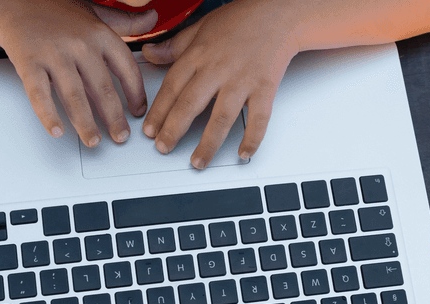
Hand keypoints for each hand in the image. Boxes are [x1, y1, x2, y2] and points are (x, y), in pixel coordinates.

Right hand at [0, 0, 158, 145]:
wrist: (13, 3)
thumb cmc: (55, 11)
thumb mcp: (94, 13)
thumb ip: (124, 21)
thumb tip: (152, 19)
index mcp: (99, 34)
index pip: (126, 69)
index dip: (136, 94)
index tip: (138, 112)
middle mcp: (79, 44)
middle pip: (103, 89)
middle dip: (114, 118)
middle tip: (120, 137)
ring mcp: (54, 54)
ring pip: (74, 96)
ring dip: (85, 124)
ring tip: (94, 141)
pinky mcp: (29, 63)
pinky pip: (40, 94)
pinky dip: (48, 115)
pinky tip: (57, 130)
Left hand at [140, 0, 299, 168]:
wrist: (280, 13)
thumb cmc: (242, 20)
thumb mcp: (201, 27)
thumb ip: (175, 46)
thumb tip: (150, 55)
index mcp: (200, 54)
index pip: (172, 87)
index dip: (159, 111)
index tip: (150, 130)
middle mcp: (219, 69)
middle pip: (191, 104)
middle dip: (174, 130)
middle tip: (163, 148)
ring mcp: (242, 80)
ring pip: (221, 117)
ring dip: (208, 143)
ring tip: (197, 162)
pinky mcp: (265, 88)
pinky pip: (259, 118)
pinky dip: (252, 139)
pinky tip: (243, 153)